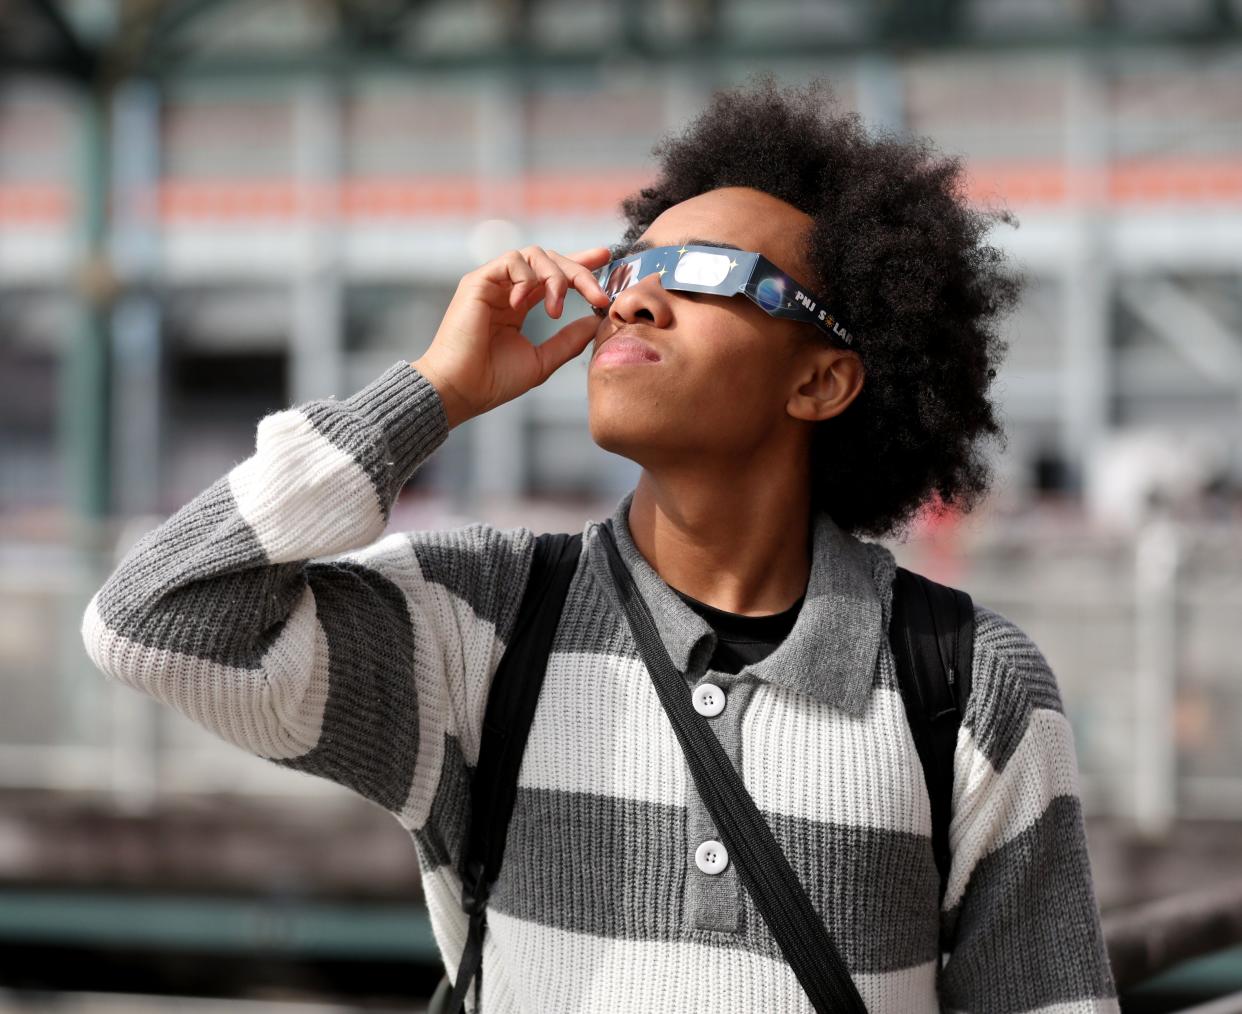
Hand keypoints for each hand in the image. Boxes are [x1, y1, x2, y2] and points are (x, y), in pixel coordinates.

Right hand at [413, 245, 612, 427]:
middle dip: (579, 272)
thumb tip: (595, 321)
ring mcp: (492, 284)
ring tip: (556, 310)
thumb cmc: (494, 381)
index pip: (552, 275)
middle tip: (597, 295)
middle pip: (549, 260)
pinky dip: (525, 278)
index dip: (580, 264)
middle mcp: (506, 290)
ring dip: (554, 278)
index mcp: (518, 305)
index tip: (606, 258)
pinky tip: (523, 304)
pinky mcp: (477, 281)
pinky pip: (510, 260)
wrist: (462, 390)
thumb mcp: (542, 361)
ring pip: (533, 255)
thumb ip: (568, 340)